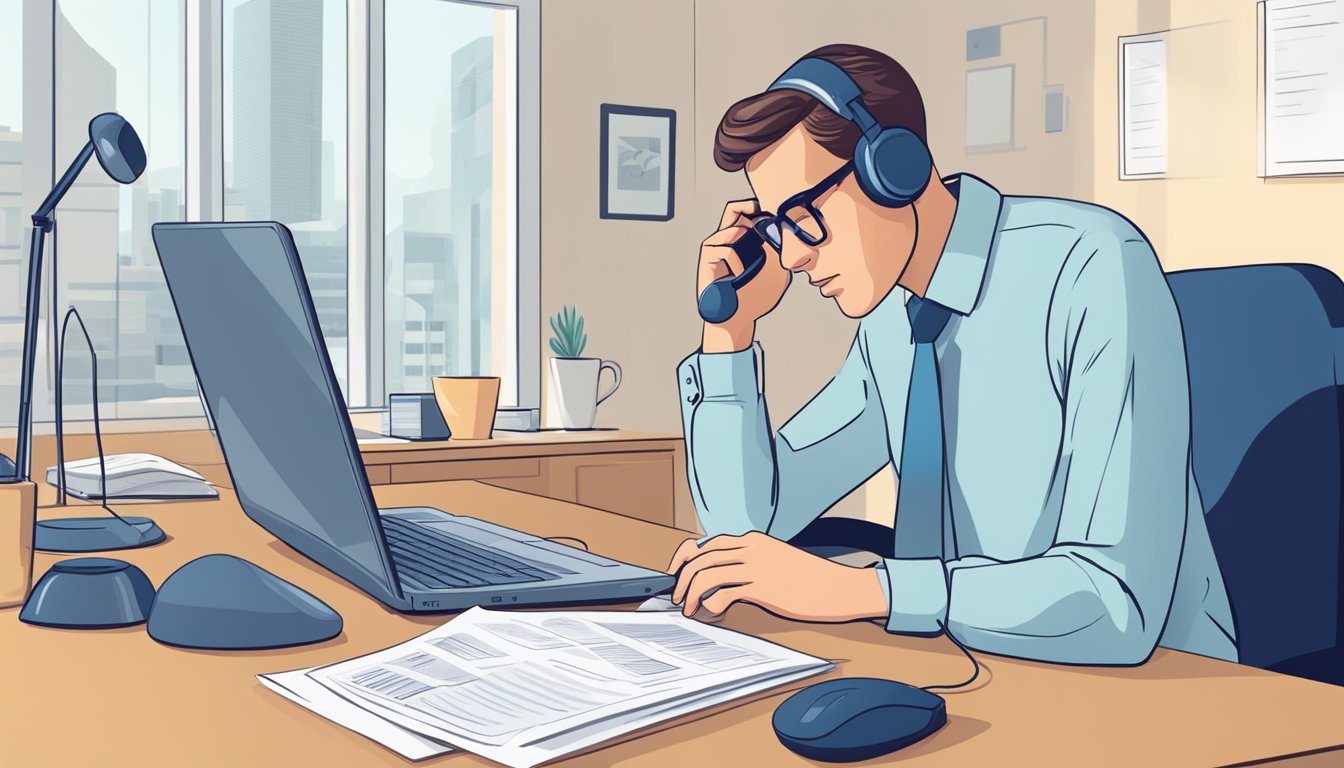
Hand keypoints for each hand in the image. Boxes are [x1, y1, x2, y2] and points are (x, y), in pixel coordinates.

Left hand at [665, 531, 888, 622]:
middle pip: (700, 558)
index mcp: (752, 540)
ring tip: (690, 610)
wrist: (837, 587)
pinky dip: (710, 606)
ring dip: (691, 594)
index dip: (684, 558)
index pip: (706, 543)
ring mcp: (755, 567)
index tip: (677, 575)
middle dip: (682, 580)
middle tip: (679, 598)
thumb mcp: (776, 559)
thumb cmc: (809, 578)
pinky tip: (713, 615)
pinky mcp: (762, 588)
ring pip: (706, 574)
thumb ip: (750, 561)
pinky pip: (722, 594)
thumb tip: (723, 576)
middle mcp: (750, 549)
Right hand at [697, 199, 790, 352]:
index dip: (761, 209)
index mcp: (744, 243)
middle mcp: (727, 241)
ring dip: (747, 244)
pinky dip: (737, 262)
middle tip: (762, 213)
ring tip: (750, 261)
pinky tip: (739, 275)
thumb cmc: (755, 298)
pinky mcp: (707, 256)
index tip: (775, 212)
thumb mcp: (776, 271)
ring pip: (733, 228)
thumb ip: (780, 250)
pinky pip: (726, 248)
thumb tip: (782, 228)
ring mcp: (715, 247)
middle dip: (748, 207)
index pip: (748, 214)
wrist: (736, 318)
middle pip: (733, 209)